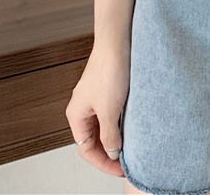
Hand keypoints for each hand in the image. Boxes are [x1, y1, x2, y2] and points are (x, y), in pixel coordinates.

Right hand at [67, 41, 129, 176]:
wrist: (117, 41)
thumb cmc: (109, 70)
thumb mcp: (110, 110)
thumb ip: (110, 135)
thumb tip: (112, 151)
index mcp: (76, 115)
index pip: (86, 149)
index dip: (103, 162)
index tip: (120, 169)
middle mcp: (83, 107)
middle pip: (94, 139)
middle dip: (110, 151)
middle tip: (128, 161)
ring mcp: (95, 98)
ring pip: (104, 126)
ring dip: (116, 136)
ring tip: (132, 145)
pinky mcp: (107, 88)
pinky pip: (111, 113)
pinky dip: (120, 122)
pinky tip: (132, 125)